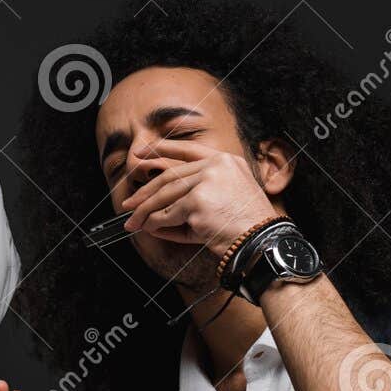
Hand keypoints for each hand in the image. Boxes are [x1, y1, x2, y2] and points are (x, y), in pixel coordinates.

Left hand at [119, 139, 277, 251]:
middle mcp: (216, 166)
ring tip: (133, 221)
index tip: (142, 151)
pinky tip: (149, 229)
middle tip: (129, 203)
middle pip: (171, 177)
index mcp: (226, 161)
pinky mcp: (197, 202)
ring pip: (165, 195)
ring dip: (145, 211)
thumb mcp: (225, 200)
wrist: (261, 241)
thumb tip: (160, 206)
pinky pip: (168, 215)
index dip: (164, 149)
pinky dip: (156, 224)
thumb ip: (196, 194)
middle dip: (146, 192)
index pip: (189, 149)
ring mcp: (207, 181)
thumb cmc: (246, 226)